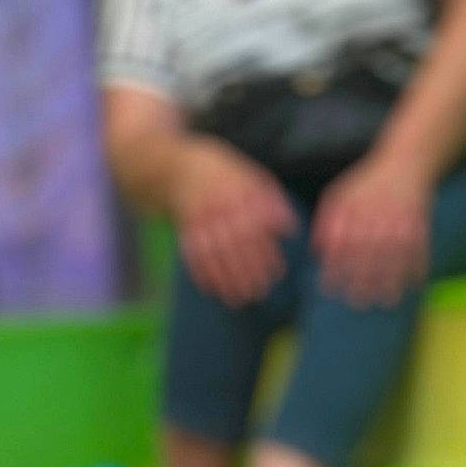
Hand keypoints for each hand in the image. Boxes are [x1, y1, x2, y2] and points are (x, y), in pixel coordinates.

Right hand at [174, 137, 298, 303]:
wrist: (177, 167)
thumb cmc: (223, 174)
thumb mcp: (248, 175)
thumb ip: (270, 199)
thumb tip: (289, 228)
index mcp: (239, 190)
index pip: (257, 226)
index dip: (267, 251)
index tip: (277, 272)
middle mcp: (219, 203)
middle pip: (236, 243)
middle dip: (249, 271)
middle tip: (260, 292)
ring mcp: (200, 216)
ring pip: (216, 252)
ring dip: (227, 279)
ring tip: (240, 299)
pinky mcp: (185, 227)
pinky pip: (193, 252)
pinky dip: (202, 273)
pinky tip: (212, 290)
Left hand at [311, 154, 430, 306]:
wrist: (405, 164)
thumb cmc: (367, 185)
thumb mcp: (341, 194)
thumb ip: (327, 221)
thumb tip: (317, 251)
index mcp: (354, 208)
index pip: (341, 243)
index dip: (335, 267)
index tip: (331, 288)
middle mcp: (376, 216)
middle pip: (367, 254)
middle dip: (362, 281)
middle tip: (358, 303)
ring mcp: (399, 221)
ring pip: (394, 258)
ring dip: (391, 282)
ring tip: (386, 301)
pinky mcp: (419, 225)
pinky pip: (418, 251)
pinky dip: (416, 269)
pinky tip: (412, 285)